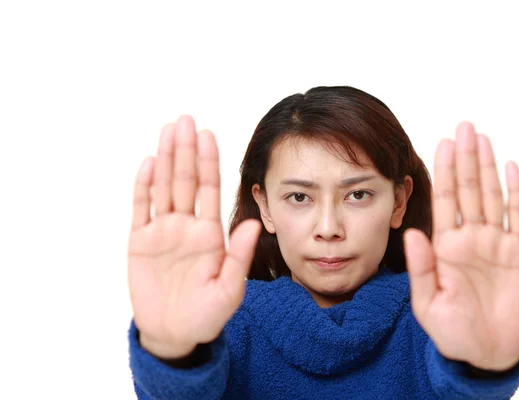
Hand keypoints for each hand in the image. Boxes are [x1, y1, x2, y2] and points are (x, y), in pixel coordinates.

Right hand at [127, 115, 261, 358]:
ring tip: (168, 131)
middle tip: (185, 120)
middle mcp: (186, 226)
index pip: (209, 189)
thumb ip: (238, 256)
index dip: (208, 161)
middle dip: (186, 150)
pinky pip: (141, 208)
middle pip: (186, 181)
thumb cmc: (206, 315)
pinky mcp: (140, 242)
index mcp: (209, 234)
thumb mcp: (228, 289)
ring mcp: (162, 232)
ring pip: (163, 187)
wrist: (174, 334)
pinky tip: (149, 163)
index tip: (208, 135)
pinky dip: (143, 186)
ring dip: (166, 159)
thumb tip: (253, 223)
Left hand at [404, 122, 518, 370]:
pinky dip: (515, 191)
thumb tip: (412, 232)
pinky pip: (517, 215)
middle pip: (468, 189)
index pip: (444, 200)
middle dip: (465, 158)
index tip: (442, 143)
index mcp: (445, 246)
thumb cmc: (452, 330)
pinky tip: (510, 167)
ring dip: (487, 166)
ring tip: (482, 138)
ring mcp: (494, 242)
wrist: (486, 352)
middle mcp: (469, 237)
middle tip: (464, 126)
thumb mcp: (428, 302)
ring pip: (491, 195)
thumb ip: (421, 267)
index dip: (444, 171)